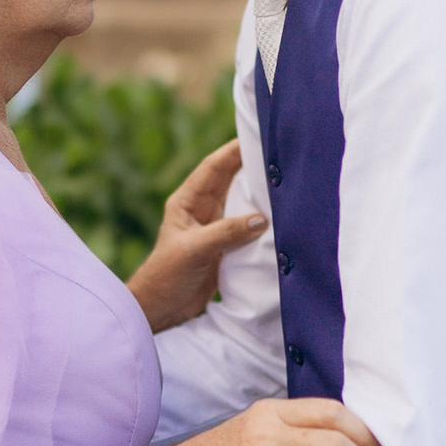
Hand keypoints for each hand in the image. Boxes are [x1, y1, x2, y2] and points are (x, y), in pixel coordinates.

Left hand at [126, 139, 266, 332]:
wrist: (161, 308)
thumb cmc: (166, 275)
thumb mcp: (195, 249)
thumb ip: (226, 232)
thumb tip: (261, 219)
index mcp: (186, 202)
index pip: (212, 168)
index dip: (232, 151)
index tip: (256, 137)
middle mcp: (200, 210)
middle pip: (229, 181)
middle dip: (250, 165)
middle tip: (276, 152)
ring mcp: (213, 228)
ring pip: (239, 203)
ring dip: (258, 193)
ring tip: (283, 179)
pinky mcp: (224, 247)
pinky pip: (245, 228)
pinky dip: (261, 222)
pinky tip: (279, 217)